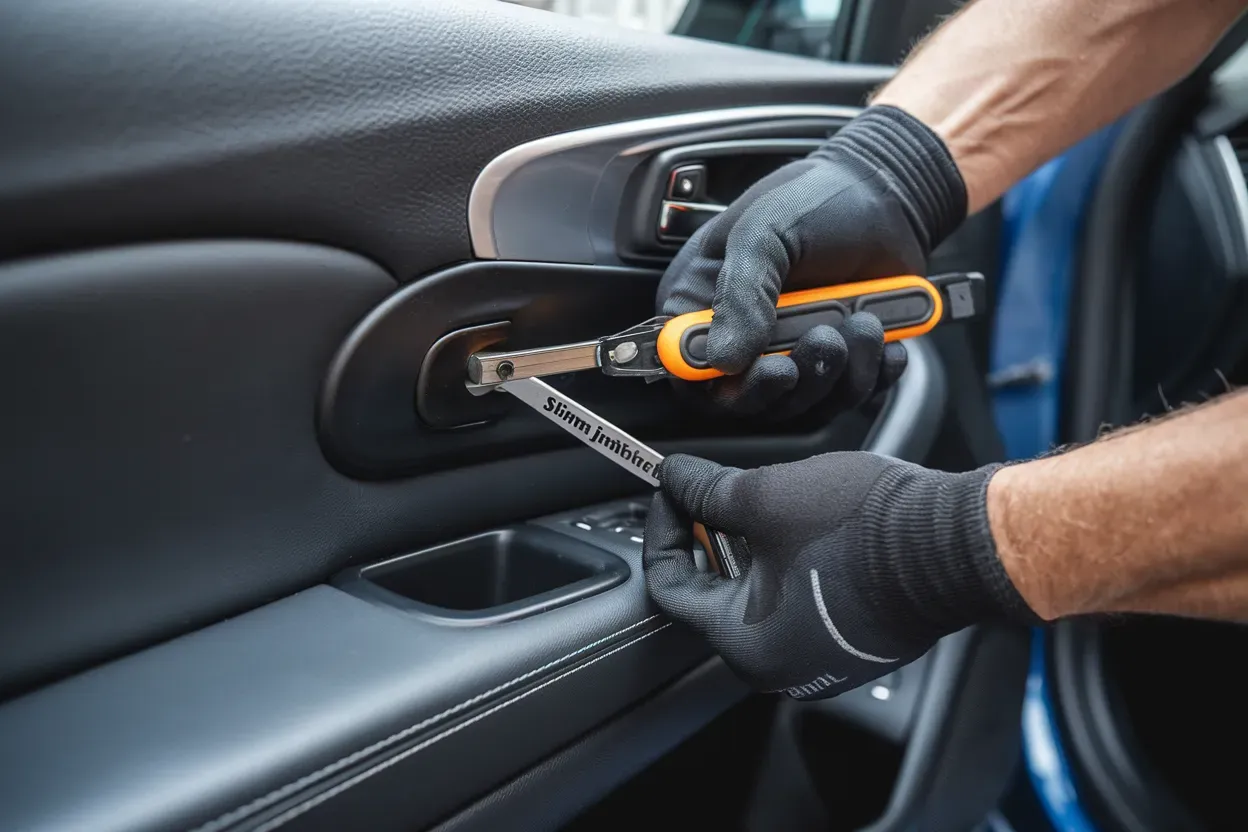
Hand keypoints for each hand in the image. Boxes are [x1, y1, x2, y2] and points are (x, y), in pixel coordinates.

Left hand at [643, 453, 1035, 699]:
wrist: (954, 544)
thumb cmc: (863, 530)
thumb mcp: (764, 496)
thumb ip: (707, 490)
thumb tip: (676, 478)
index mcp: (744, 643)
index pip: (669, 587)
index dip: (662, 530)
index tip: (673, 492)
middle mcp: (778, 668)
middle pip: (714, 596)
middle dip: (709, 538)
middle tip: (713, 493)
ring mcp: (820, 661)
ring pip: (758, 600)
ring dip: (750, 551)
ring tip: (761, 503)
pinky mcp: (853, 646)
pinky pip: (798, 608)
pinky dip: (788, 569)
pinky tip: (801, 531)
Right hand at [655, 105, 966, 418]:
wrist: (887, 194)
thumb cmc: (814, 198)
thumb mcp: (764, 232)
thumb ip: (740, 293)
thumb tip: (722, 358)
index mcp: (702, 303)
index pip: (690, 374)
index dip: (724, 389)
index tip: (769, 368)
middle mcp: (740, 336)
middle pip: (749, 401)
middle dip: (796, 381)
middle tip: (826, 339)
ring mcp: (788, 352)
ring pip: (802, 404)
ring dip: (839, 374)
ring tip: (864, 323)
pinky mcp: (834, 363)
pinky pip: (846, 397)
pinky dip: (871, 375)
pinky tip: (884, 340)